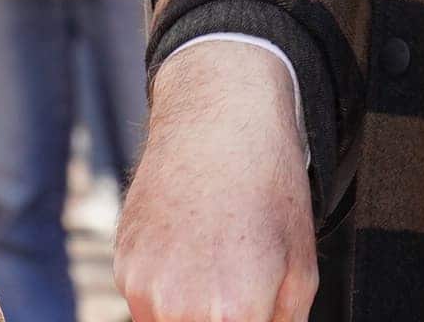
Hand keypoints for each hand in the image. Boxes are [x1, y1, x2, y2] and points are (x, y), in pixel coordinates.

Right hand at [116, 41, 316, 321]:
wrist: (219, 121)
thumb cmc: (269, 190)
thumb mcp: (301, 270)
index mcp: (233, 316)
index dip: (249, 321)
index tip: (251, 310)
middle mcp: (180, 310)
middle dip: (221, 321)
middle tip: (236, 288)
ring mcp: (144, 288)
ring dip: (190, 315)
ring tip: (215, 267)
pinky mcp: (123, 267)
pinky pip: (145, 303)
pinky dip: (167, 291)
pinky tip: (191, 248)